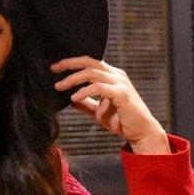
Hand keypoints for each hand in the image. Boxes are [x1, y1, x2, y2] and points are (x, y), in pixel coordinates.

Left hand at [51, 56, 169, 153]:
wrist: (140, 132)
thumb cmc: (121, 121)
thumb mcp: (98, 111)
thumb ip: (86, 104)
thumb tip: (70, 100)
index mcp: (111, 76)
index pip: (89, 62)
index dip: (71, 62)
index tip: (55, 68)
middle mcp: (116, 75)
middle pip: (89, 62)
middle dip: (69, 64)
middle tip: (53, 70)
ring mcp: (120, 83)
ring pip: (92, 73)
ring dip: (73, 79)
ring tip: (59, 87)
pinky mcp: (122, 94)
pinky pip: (99, 88)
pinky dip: (84, 91)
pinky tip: (74, 98)